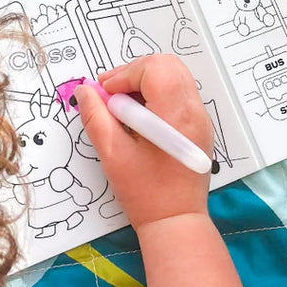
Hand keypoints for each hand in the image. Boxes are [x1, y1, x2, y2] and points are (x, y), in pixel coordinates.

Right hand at [74, 54, 212, 231]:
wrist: (176, 221)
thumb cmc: (145, 192)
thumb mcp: (113, 155)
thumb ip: (96, 118)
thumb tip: (86, 91)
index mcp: (175, 114)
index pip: (154, 69)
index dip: (125, 73)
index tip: (104, 92)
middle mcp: (194, 109)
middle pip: (168, 65)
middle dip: (135, 71)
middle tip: (110, 92)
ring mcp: (200, 116)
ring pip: (175, 76)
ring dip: (146, 80)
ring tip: (122, 104)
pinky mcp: (200, 125)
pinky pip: (180, 93)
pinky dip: (158, 92)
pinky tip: (139, 114)